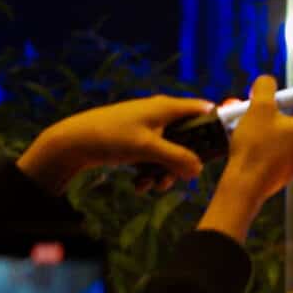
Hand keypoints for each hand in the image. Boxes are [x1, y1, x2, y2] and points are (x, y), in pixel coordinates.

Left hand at [16, 94, 213, 192]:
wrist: (72, 142)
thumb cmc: (111, 136)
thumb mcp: (148, 149)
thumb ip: (178, 158)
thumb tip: (199, 170)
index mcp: (167, 108)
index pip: (204, 111)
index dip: (216, 127)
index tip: (220, 149)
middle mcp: (160, 115)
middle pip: (189, 139)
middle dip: (184, 162)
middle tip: (178, 177)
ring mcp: (148, 128)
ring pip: (171, 152)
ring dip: (164, 172)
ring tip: (150, 184)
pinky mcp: (137, 140)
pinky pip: (155, 157)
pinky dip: (150, 171)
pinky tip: (139, 183)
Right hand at [204, 75, 292, 234]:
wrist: (246, 182)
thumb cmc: (258, 145)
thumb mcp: (259, 108)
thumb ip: (265, 88)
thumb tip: (267, 81)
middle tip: (276, 112)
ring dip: (283, 132)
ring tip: (260, 126)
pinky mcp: (291, 175)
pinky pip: (288, 154)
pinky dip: (276, 146)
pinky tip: (256, 142)